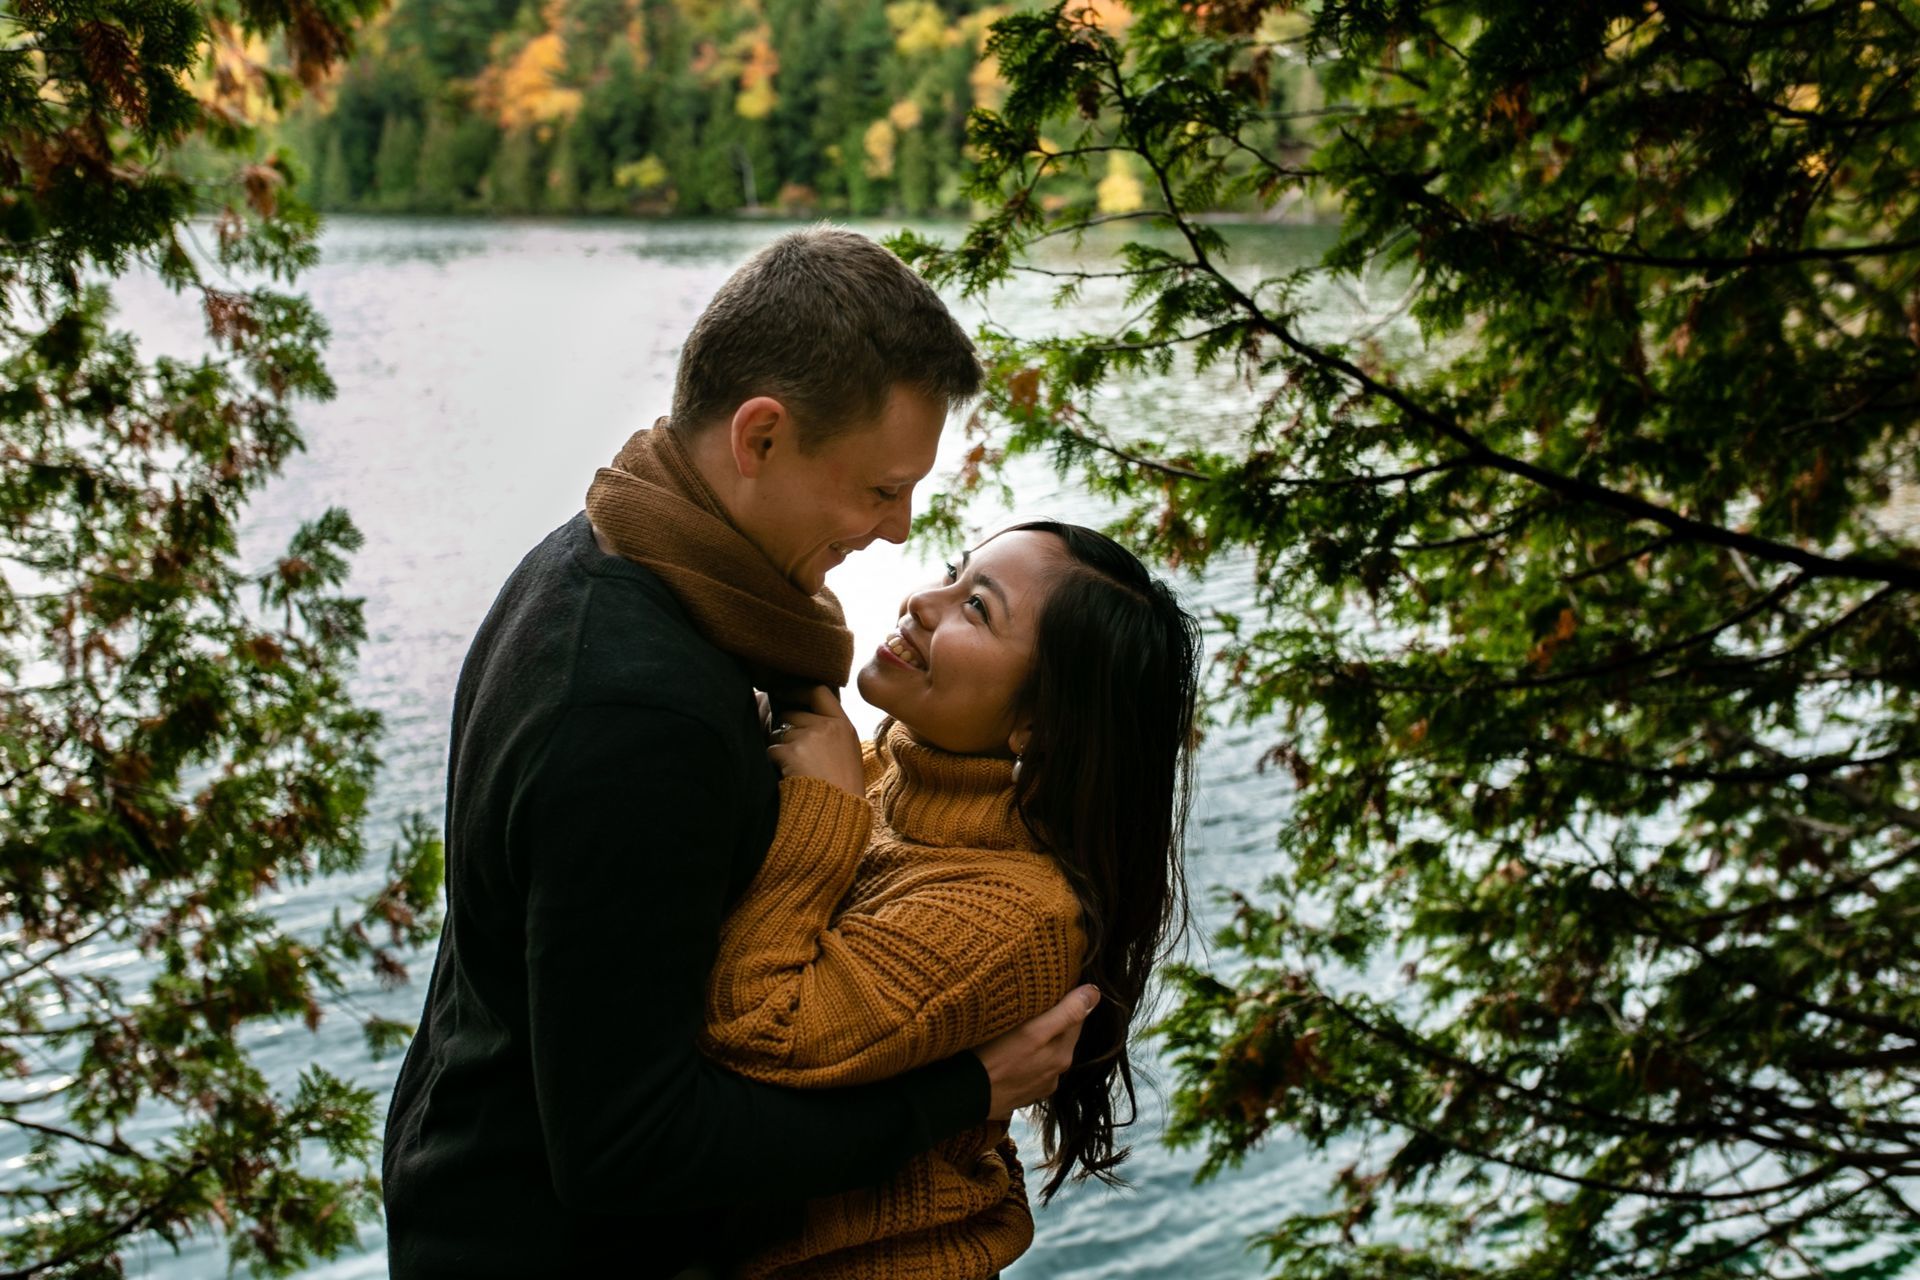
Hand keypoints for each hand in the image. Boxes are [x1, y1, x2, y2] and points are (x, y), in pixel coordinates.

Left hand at [766, 684, 863, 796]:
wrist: (839, 814)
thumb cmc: (843, 790)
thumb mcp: (847, 754)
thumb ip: (831, 734)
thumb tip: (800, 718)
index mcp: (844, 725)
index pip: (819, 692)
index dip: (797, 690)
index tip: (782, 692)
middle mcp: (828, 726)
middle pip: (792, 713)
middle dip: (784, 728)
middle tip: (789, 749)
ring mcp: (810, 738)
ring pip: (779, 733)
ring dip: (779, 748)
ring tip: (794, 769)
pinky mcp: (792, 752)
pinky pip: (772, 750)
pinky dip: (774, 762)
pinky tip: (787, 776)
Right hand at [973, 984, 1099, 1120]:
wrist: (961, 1096)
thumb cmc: (994, 1059)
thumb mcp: (1032, 1031)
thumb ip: (1066, 1014)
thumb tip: (1095, 994)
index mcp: (1062, 1055)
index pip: (1076, 1018)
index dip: (1067, 999)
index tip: (1052, 985)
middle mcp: (1055, 1073)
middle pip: (1061, 1036)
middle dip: (1053, 1020)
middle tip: (1033, 1001)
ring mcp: (1037, 1087)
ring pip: (1044, 1053)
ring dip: (1038, 1040)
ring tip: (1018, 1027)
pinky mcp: (1019, 1094)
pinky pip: (1028, 1069)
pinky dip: (1024, 1058)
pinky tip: (1008, 1053)